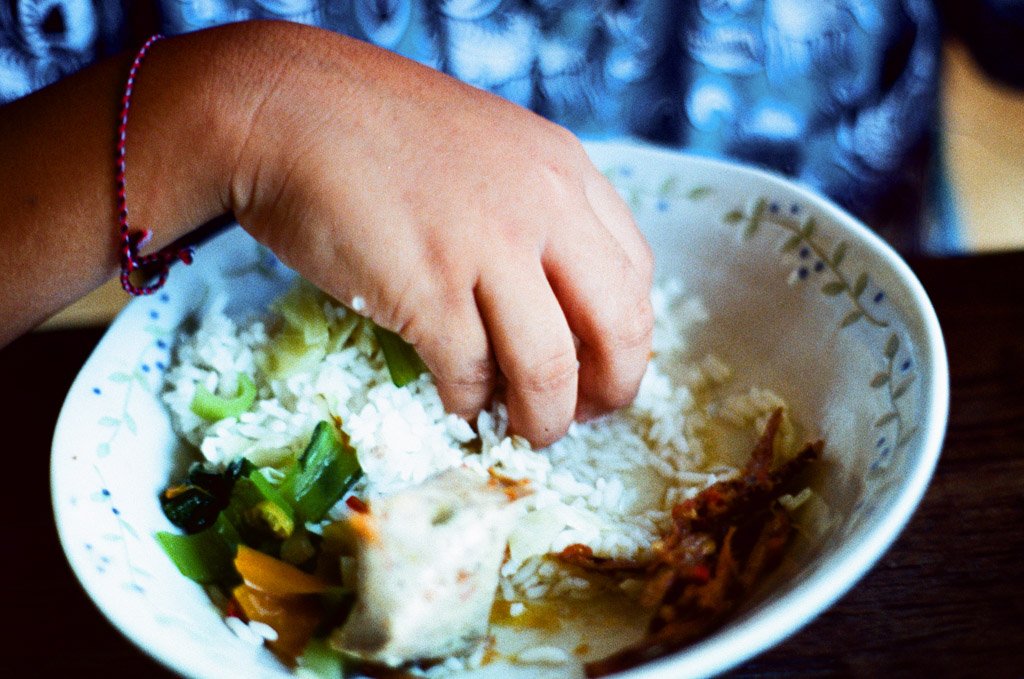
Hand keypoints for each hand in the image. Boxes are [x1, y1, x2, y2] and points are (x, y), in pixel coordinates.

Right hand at [230, 22, 653, 446]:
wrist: (287, 108)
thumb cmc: (379, 133)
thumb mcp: (490, 152)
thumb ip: (535, 215)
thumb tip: (555, 310)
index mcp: (565, 170)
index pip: (635, 274)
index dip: (627, 339)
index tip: (602, 371)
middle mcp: (544, 206)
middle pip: (618, 326)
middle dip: (611, 390)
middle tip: (583, 418)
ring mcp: (488, 247)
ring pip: (550, 368)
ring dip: (543, 420)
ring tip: (524, 431)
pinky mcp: (428, 289)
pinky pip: (471, 374)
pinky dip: (470, 404)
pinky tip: (459, 405)